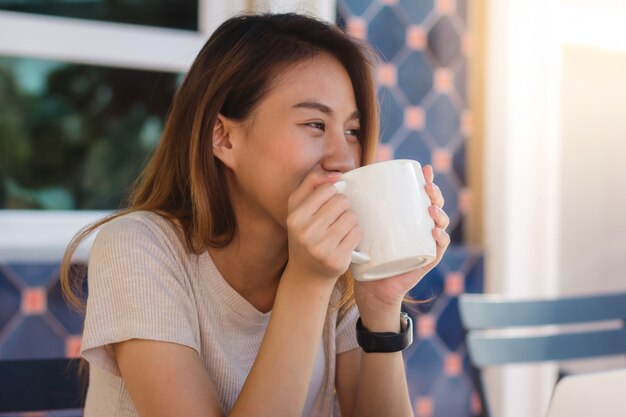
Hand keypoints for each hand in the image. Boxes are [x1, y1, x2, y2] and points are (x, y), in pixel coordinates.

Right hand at [285, 170, 362, 282]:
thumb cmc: (305, 235)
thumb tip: (336, 175)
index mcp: (294, 217)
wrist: (306, 273)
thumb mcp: (298, 209)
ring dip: (349, 221)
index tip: (327, 204)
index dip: (332, 193)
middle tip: (334, 219)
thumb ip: (311, 184)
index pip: (327, 189)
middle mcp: (305, 233)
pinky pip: (357, 233)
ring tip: (339, 231)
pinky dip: (355, 234)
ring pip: (351, 217)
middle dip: (342, 208)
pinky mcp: (337, 260)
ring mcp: (321, 248)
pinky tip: (344, 241)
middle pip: (341, 201)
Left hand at [354, 164, 450, 328]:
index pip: (421, 196)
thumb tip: (339, 180)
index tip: (424, 169)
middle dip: (436, 194)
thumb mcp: (362, 228)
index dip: (426, 181)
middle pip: (435, 206)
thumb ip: (356, 208)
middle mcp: (420, 229)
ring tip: (431, 209)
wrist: (370, 285)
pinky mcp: (425, 261)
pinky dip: (440, 240)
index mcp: (407, 219)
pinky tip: (435, 232)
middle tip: (428, 187)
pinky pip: (438, 249)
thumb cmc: (366, 254)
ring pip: (441, 225)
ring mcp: (424, 244)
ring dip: (440, 214)